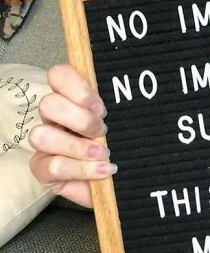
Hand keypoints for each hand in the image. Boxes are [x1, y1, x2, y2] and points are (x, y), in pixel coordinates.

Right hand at [29, 64, 114, 208]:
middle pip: (47, 104)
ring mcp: (44, 143)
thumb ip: (115, 103)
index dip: (77, 87)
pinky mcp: (41, 170)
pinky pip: (52, 166)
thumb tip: (126, 87)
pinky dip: (81, 169)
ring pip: (41, 135)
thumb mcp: (121, 119)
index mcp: (71, 96)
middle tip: (103, 130)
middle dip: (79, 118)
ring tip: (102, 153)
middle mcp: (53, 117)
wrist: (118, 177)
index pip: (58, 75)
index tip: (100, 107)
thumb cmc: (119, 140)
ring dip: (77, 146)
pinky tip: (102, 170)